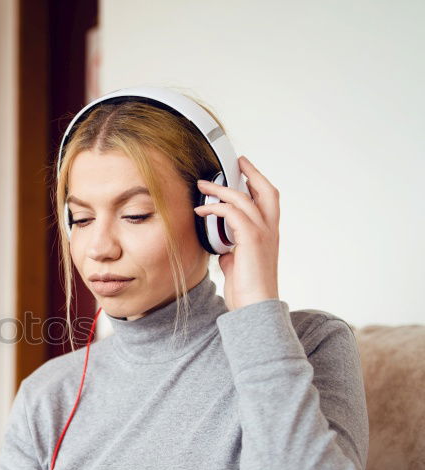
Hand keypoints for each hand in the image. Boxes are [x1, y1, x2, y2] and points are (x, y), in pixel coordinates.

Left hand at [194, 155, 279, 311]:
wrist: (255, 306)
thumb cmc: (247, 289)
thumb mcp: (237, 263)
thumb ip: (232, 249)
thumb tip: (221, 244)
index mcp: (269, 234)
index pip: (269, 201)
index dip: (259, 184)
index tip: (245, 172)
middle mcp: (270, 230)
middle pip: (267, 191)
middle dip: (252, 173)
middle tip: (237, 162)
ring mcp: (263, 233)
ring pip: (243, 199)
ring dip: (221, 189)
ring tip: (203, 186)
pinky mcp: (251, 239)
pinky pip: (232, 213)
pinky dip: (215, 208)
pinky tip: (201, 211)